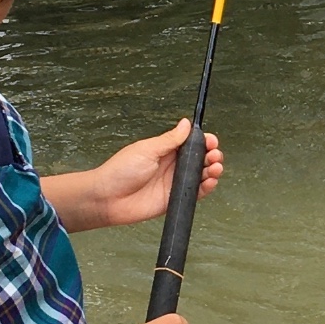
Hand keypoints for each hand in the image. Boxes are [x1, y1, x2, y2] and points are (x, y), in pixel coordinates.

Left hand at [70, 121, 223, 230]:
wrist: (108, 198)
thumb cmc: (120, 171)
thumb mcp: (147, 149)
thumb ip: (169, 139)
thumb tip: (185, 124)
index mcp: (165, 151)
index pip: (191, 143)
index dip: (203, 141)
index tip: (210, 140)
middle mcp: (172, 166)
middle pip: (200, 159)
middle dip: (211, 155)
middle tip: (214, 154)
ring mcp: (175, 183)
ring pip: (201, 175)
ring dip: (212, 170)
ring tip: (216, 166)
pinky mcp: (175, 199)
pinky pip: (196, 193)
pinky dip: (206, 187)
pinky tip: (210, 181)